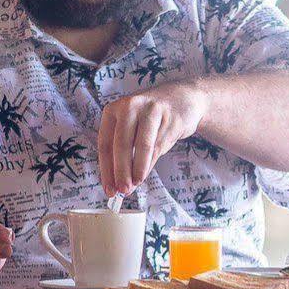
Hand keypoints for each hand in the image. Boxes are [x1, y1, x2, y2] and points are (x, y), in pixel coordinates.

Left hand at [98, 82, 205, 197]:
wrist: (183, 99)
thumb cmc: (153, 117)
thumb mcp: (133, 129)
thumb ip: (125, 153)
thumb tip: (119, 184)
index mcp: (114, 110)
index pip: (105, 143)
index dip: (106, 169)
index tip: (109, 188)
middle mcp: (130, 106)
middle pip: (121, 143)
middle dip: (121, 171)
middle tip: (122, 189)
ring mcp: (151, 110)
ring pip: (141, 145)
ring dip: (138, 169)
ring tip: (135, 184)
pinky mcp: (169, 117)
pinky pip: (158, 145)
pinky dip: (151, 163)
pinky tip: (145, 173)